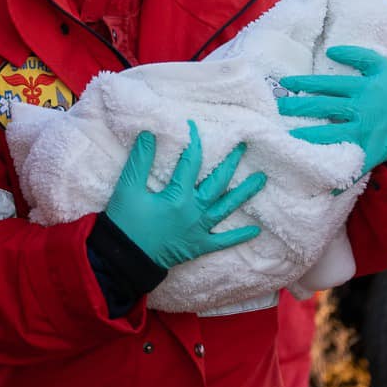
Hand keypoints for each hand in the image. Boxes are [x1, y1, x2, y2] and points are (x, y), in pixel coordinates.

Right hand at [103, 123, 263, 268]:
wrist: (126, 260)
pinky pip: (223, 241)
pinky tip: (255, 230)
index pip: (191, 162)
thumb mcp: (128, 188)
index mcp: (178, 196)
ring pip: (226, 208)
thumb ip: (140, 160)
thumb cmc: (126, 223)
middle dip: (231, 163)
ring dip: (244, 193)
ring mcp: (199, 229)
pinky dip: (239, 236)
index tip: (195, 126)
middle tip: (243, 147)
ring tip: (261, 179)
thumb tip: (150, 133)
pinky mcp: (199, 246)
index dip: (194, 142)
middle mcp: (194, 211)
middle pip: (218, 182)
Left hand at [277, 45, 386, 170]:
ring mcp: (364, 133)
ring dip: (306, 136)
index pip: (327, 84)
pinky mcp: (369, 152)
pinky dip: (334, 172)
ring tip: (285, 136)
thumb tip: (331, 50)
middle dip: (297, 107)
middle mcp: (361, 110)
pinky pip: (349, 163)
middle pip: (323, 107)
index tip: (285, 83)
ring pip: (330, 135)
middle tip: (278, 108)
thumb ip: (359, 55)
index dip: (303, 83)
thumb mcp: (382, 67)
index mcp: (362, 89)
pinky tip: (316, 180)